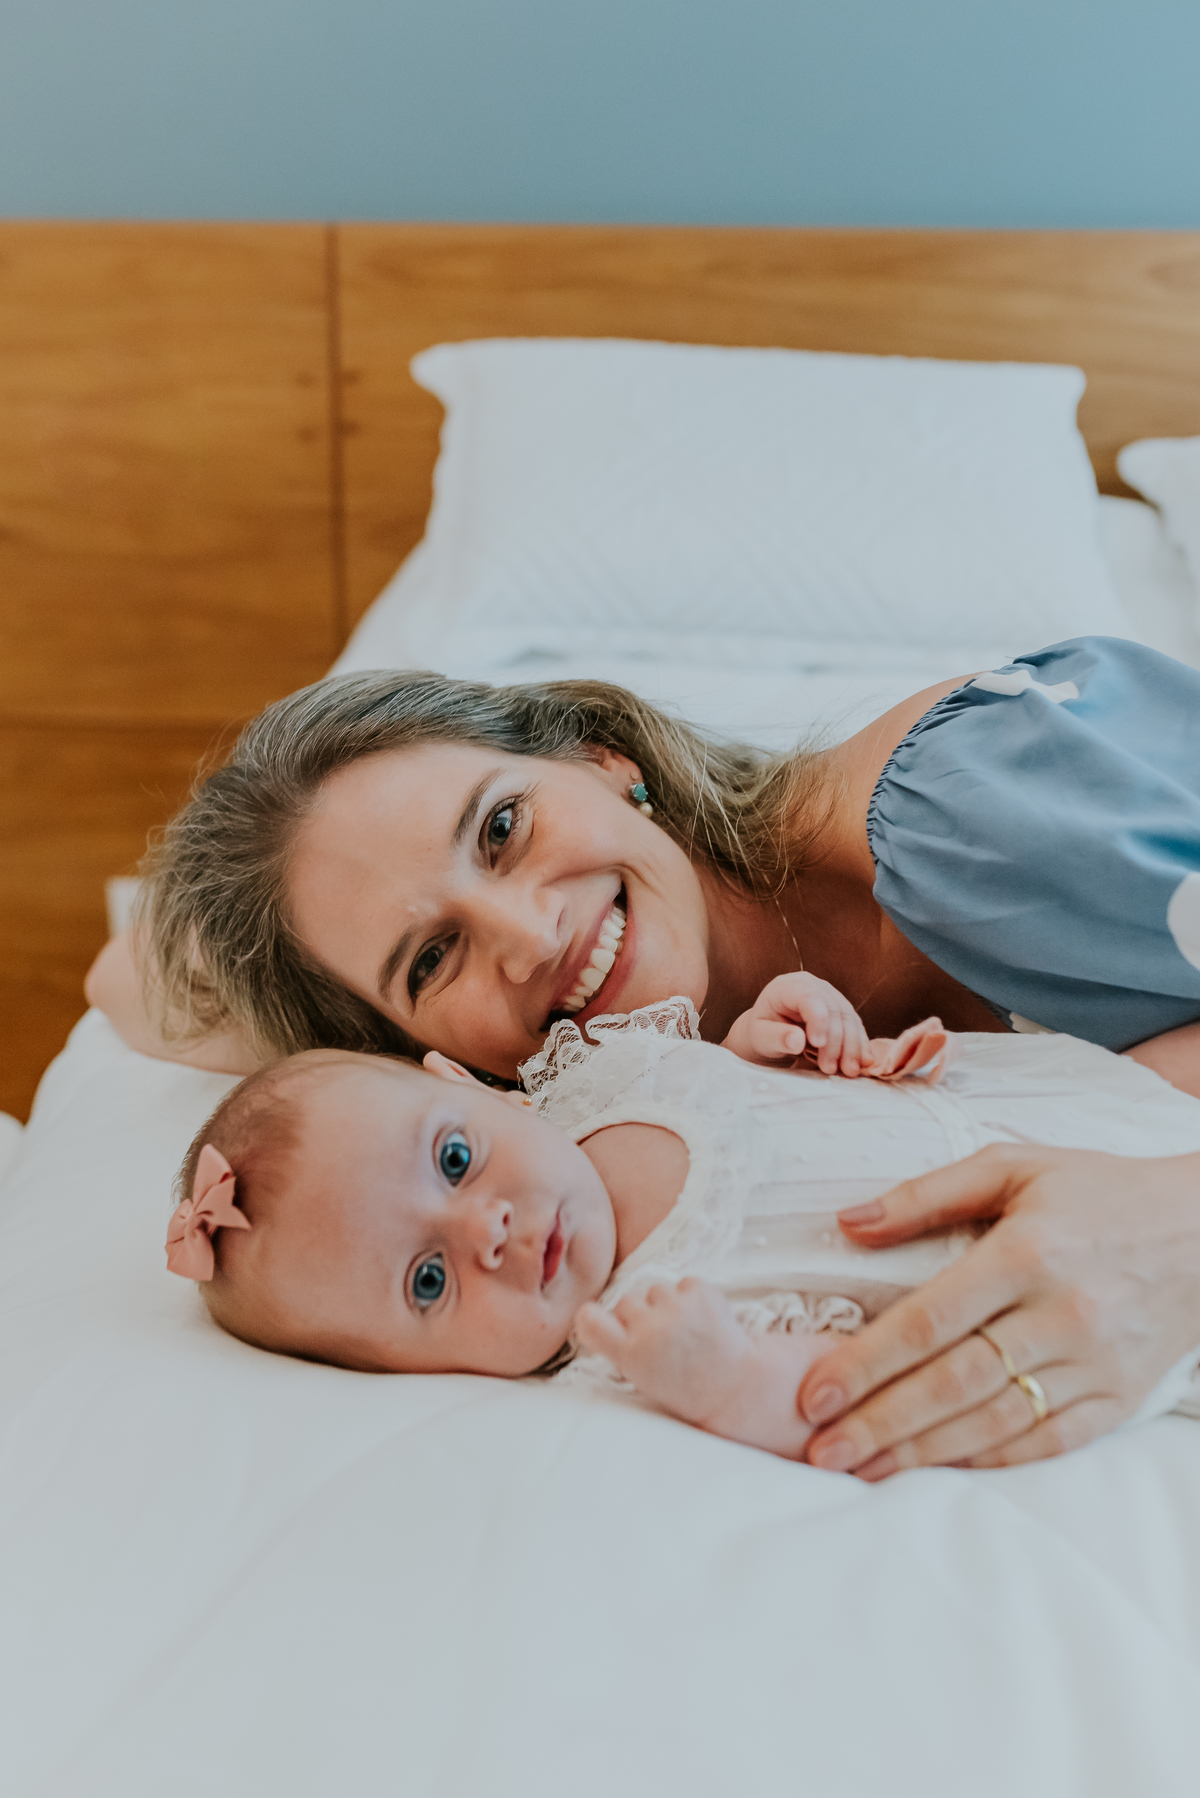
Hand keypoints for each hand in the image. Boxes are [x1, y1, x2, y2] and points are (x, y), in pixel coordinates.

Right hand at [575, 1278, 757, 1428]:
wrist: (736, 1388)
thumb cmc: (685, 1387)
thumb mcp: (642, 1377)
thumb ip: (621, 1346)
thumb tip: (594, 1315)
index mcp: (631, 1354)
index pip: (589, 1319)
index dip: (591, 1316)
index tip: (598, 1321)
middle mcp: (650, 1327)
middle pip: (626, 1301)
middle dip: (640, 1315)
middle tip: (662, 1339)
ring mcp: (677, 1307)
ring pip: (656, 1290)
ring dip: (667, 1305)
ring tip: (687, 1332)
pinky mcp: (702, 1292)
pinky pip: (685, 1283)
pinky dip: (692, 1297)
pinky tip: (703, 1321)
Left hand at [722, 972, 870, 1075]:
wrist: (770, 1035)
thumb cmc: (762, 1033)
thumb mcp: (760, 1037)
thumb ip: (775, 1037)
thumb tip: (796, 1040)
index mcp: (788, 987)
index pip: (809, 997)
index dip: (818, 1019)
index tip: (818, 1044)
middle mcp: (813, 986)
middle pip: (833, 1010)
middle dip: (835, 1041)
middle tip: (830, 1068)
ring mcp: (830, 997)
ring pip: (849, 1018)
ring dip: (852, 1046)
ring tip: (848, 1070)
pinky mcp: (842, 1011)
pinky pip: (856, 1026)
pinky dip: (860, 1046)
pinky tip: (862, 1062)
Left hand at [795, 1144, 1199, 1476]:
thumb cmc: (1097, 1191)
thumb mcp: (1014, 1166)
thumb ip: (927, 1194)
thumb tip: (850, 1221)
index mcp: (1027, 1252)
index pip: (930, 1320)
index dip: (866, 1362)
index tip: (814, 1392)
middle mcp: (1062, 1313)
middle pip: (955, 1382)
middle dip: (880, 1421)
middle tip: (819, 1448)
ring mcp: (1095, 1362)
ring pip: (995, 1421)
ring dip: (921, 1452)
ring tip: (861, 1469)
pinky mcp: (1119, 1397)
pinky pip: (1046, 1442)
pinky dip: (988, 1460)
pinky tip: (936, 1470)